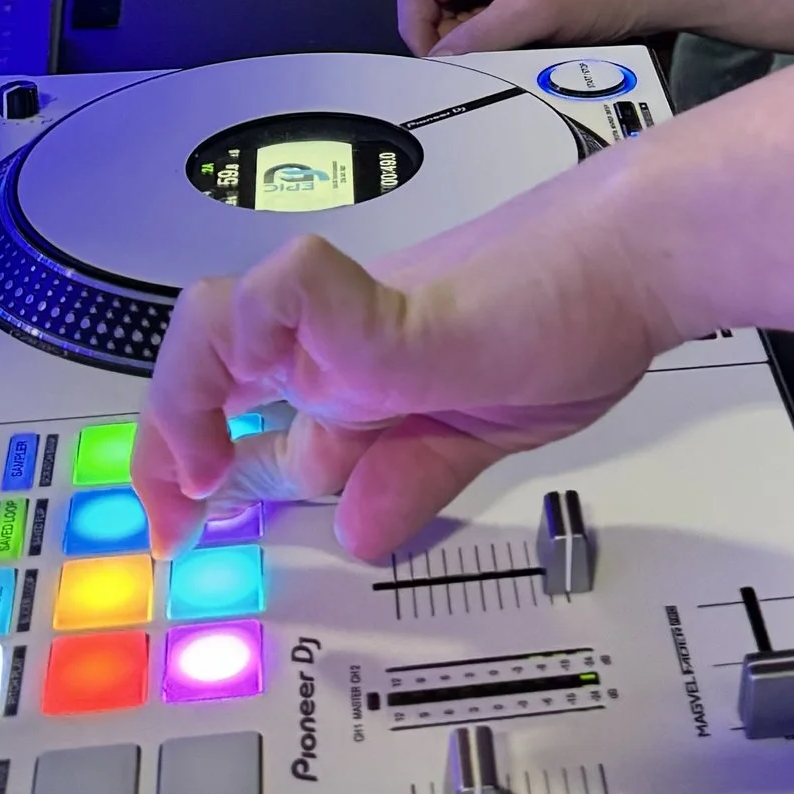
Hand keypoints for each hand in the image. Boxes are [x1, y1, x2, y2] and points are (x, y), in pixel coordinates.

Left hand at [134, 183, 665, 557]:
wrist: (633, 259)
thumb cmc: (574, 319)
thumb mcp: (481, 434)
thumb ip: (414, 477)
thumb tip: (362, 533)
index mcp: (358, 372)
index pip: (244, 412)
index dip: (193, 466)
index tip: (183, 530)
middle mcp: (340, 341)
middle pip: (201, 361)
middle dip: (160, 441)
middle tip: (166, 519)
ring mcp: (355, 321)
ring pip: (218, 321)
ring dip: (185, 395)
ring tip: (200, 468)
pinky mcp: (386, 308)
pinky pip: (293, 293)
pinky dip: (263, 329)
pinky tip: (280, 393)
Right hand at [395, 0, 653, 55]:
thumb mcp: (533, 12)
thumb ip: (478, 38)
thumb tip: (438, 62)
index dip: (418, 28)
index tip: (438, 63)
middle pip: (428, 1)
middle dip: (447, 36)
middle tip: (479, 55)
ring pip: (452, 18)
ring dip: (472, 42)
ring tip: (512, 44)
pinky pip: (477, 25)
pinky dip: (490, 43)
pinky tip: (519, 43)